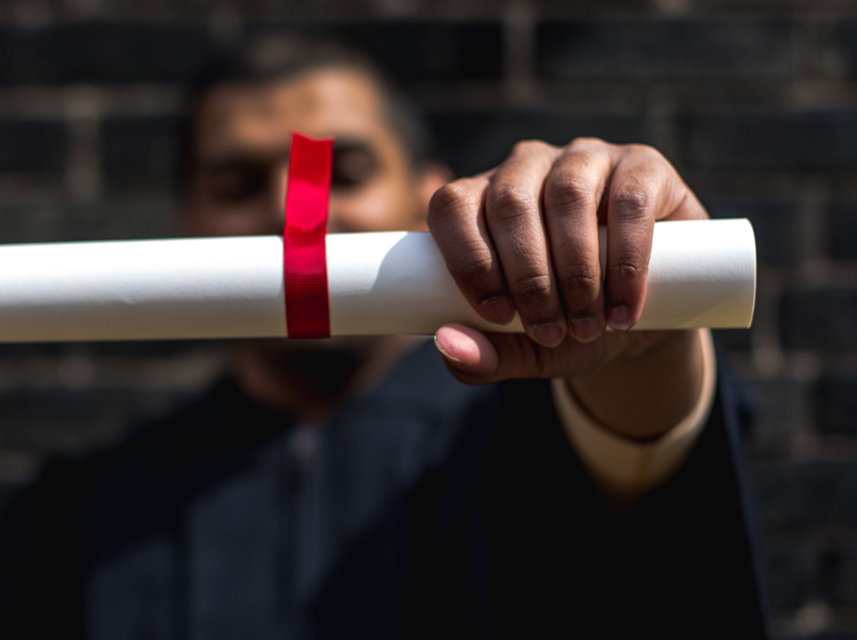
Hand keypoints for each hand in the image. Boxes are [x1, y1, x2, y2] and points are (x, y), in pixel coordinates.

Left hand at [428, 138, 708, 436]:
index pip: (453, 206)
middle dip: (528, 278)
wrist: (637, 323)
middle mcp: (527, 167)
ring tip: (588, 326)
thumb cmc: (565, 325)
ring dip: (576, 270)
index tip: (498, 316)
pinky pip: (629, 199)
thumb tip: (449, 346)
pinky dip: (627, 259)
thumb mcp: (521, 350)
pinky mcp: (642, 166)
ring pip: (567, 194)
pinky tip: (624, 307)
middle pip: (509, 202)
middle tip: (549, 333)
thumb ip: (482, 358)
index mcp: (482, 200)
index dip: (467, 260)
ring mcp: (584, 159)